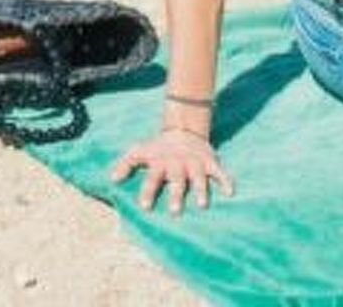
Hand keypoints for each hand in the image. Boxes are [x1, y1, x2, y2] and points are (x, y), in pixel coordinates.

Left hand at [108, 129, 232, 215]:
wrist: (183, 130)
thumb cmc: (158, 148)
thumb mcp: (140, 151)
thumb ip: (125, 164)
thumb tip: (111, 180)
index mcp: (160, 163)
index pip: (152, 178)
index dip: (148, 191)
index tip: (145, 207)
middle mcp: (178, 163)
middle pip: (176, 180)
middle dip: (176, 195)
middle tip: (175, 212)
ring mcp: (195, 162)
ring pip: (198, 177)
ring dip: (200, 190)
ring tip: (202, 205)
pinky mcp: (210, 161)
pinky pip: (220, 172)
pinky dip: (225, 180)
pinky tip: (230, 192)